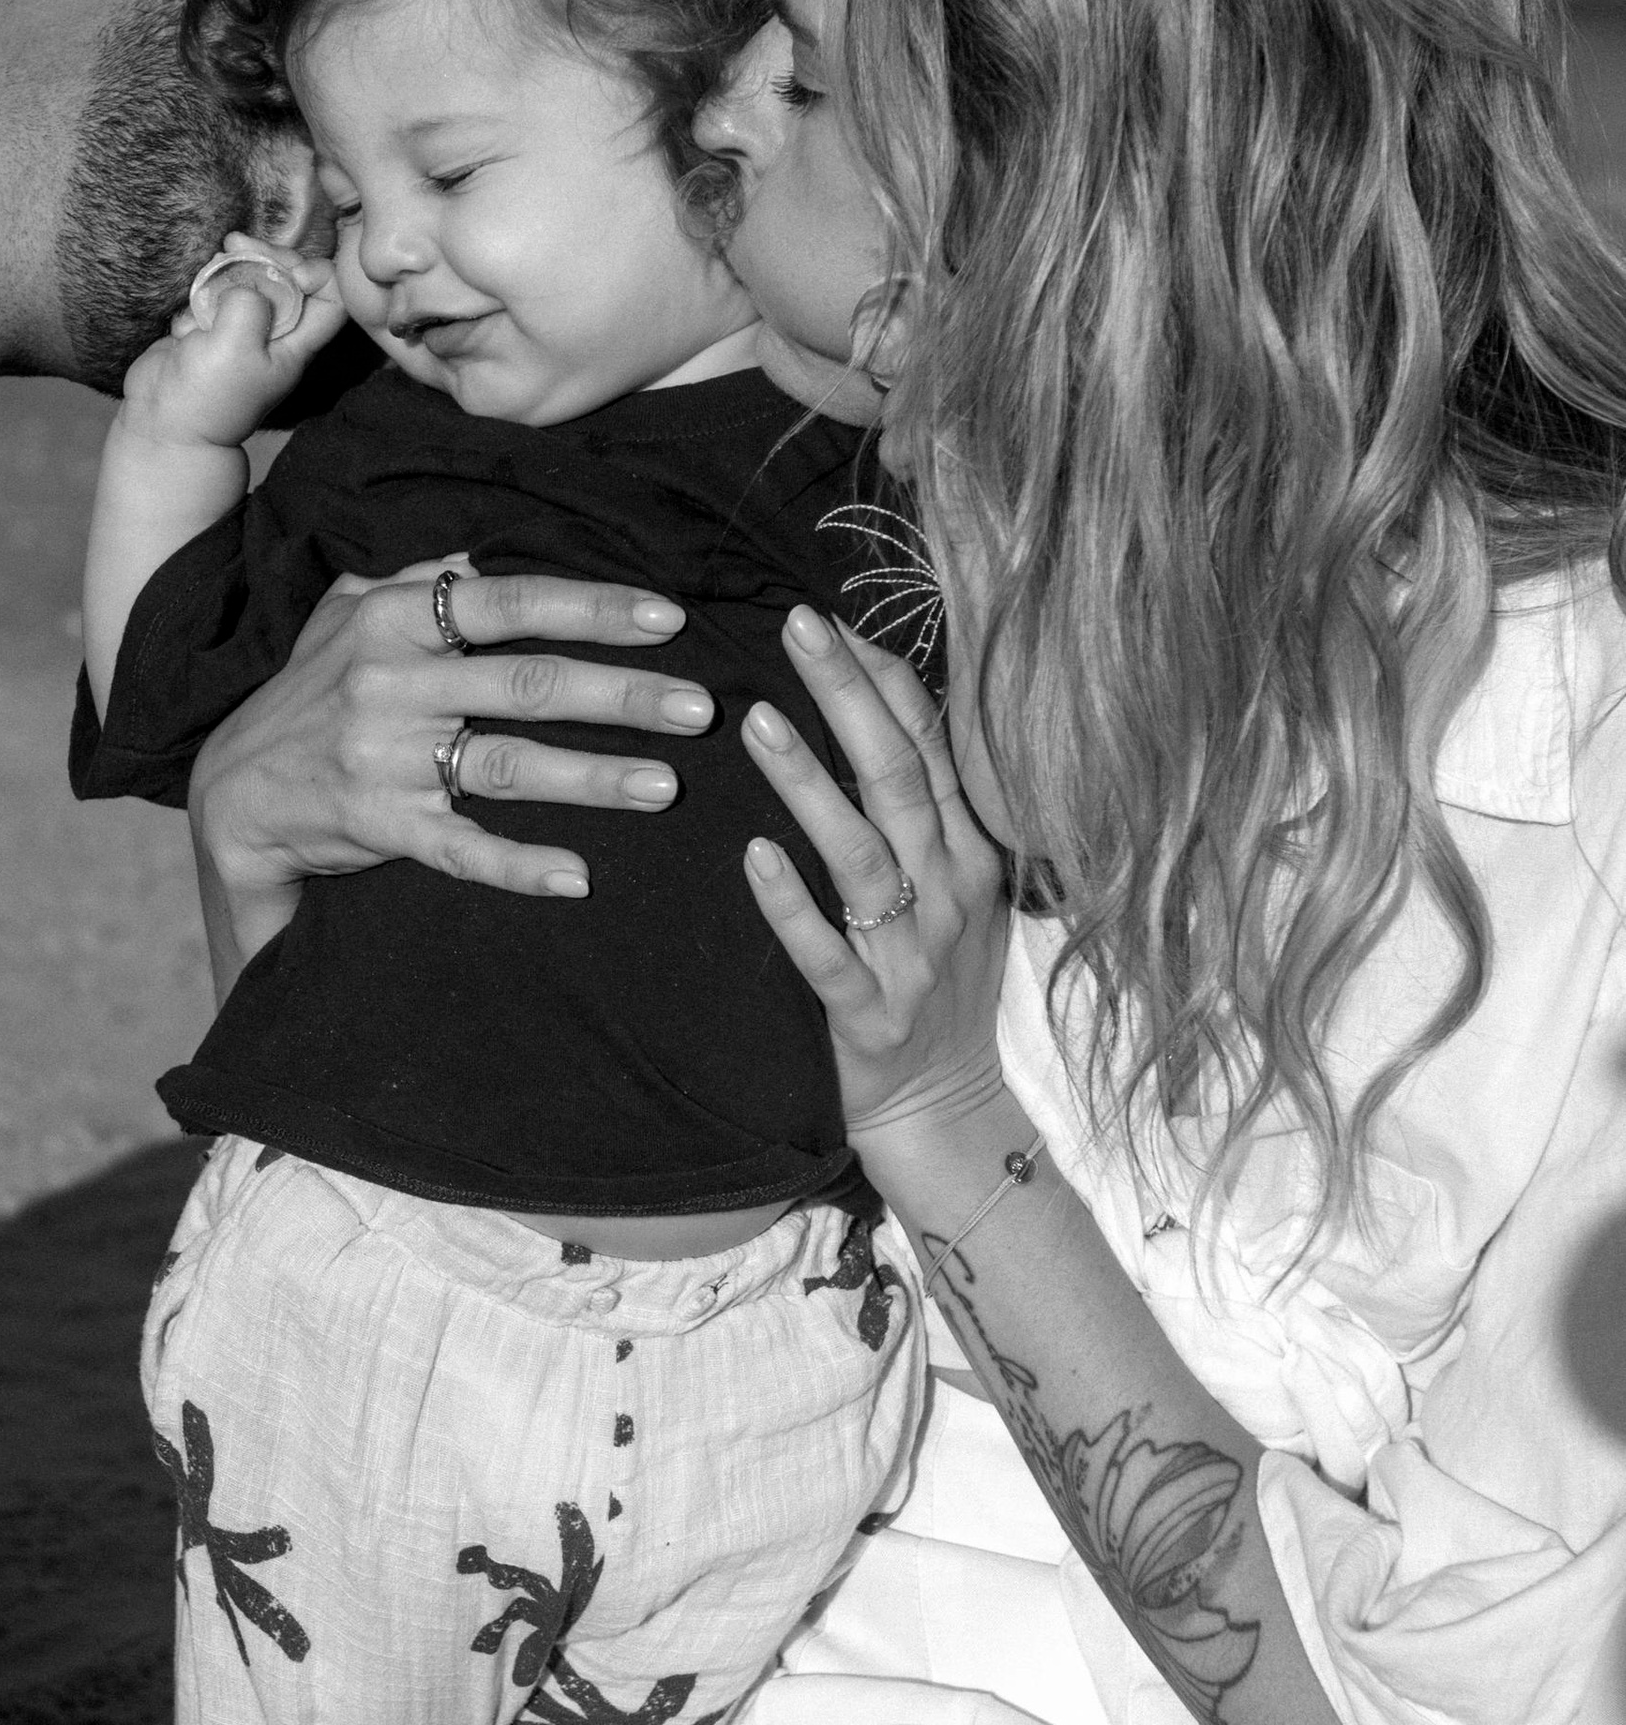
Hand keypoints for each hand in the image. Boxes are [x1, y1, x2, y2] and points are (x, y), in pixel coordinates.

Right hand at [117, 237, 349, 451]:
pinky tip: (185, 322)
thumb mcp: (237, 346)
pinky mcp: (208, 330)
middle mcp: (273, 334)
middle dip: (263, 255)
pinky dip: (199, 296)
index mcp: (295, 345)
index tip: (285, 271)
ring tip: (206, 277)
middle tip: (232, 245)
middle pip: (287, 278)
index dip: (317, 272)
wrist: (162, 425)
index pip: (332, 298)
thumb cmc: (208, 396)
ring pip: (246, 280)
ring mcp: (239, 331)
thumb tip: (244, 282)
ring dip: (225, 271)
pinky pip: (211, 295)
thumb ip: (249, 303)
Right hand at [189, 557, 715, 924]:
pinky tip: (575, 877)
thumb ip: (418, 582)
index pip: (510, 601)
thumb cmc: (309, 694)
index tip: (669, 619)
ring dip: (595, 777)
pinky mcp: (380, 826)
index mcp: (394, 619)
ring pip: (508, 765)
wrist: (234, 791)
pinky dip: (519, 865)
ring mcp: (385, 757)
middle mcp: (390, 682)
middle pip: (528, 684)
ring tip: (667, 785)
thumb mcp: (346, 617)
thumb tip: (486, 560)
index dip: (593, 609)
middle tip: (702, 708)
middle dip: (623, 695)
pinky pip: (460, 848)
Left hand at [739, 607, 1012, 1144]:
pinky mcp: (869, 1011)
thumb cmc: (937, 984)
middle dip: (847, 694)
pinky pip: (824, 951)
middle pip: (897, 775)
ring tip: (757, 722)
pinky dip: (789, 904)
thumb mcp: (955, 889)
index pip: (928, 744)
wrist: (949, 1107)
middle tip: (795, 625)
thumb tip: (875, 714)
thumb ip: (923, 812)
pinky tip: (753, 855)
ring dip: (810, 784)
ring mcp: (914, 953)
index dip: (881, 676)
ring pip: (861, 853)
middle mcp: (951, 890)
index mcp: (970, 851)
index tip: (830, 617)